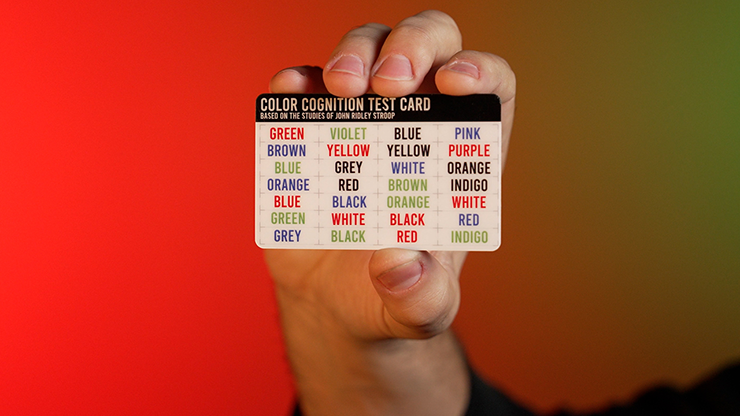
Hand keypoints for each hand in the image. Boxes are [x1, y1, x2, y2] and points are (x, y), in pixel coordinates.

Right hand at [265, 10, 515, 415]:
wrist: (335, 302)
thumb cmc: (391, 297)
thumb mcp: (419, 310)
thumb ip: (422, 297)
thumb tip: (399, 264)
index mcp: (462, 156)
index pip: (488, 88)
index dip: (480, 70)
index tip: (454, 83)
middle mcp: (418, 122)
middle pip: (431, 45)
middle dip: (412, 46)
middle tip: (387, 85)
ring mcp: (363, 119)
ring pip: (369, 46)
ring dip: (356, 52)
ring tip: (340, 90)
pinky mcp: (312, 129)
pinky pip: (305, 85)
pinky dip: (296, 80)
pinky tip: (290, 92)